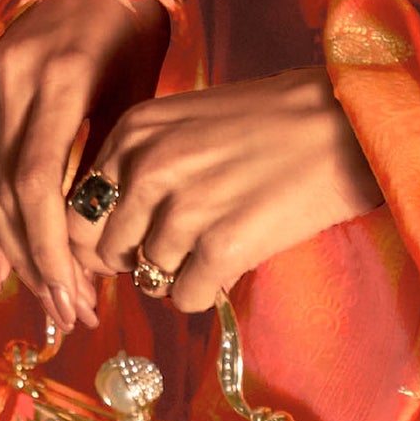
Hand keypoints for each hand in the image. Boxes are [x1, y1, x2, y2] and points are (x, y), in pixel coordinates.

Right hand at [0, 0, 169, 329]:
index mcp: (58, 77)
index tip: (76, 295)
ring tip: (47, 297)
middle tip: (68, 311)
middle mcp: (10, 77)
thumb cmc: (130, 34)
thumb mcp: (135, 94)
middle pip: (6, 190)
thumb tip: (101, 248)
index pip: (35, 180)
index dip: (49, 245)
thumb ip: (109, 163)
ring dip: (13, 248)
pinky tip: (9, 264)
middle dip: (35, 259)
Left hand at [66, 69, 382, 315]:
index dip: (99, 238)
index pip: (78, 209)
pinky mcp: (222, 247)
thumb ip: (138, 167)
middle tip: (181, 245)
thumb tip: (102, 238)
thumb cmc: (266, 122)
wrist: (340, 123)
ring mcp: (184, 207)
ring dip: (177, 271)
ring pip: (147, 276)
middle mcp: (149, 166)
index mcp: (134, 131)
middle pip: (107, 250)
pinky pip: (186, 298)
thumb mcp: (184, 123)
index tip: (127, 246)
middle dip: (136, 258)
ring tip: (217, 239)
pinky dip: (208, 288)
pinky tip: (236, 255)